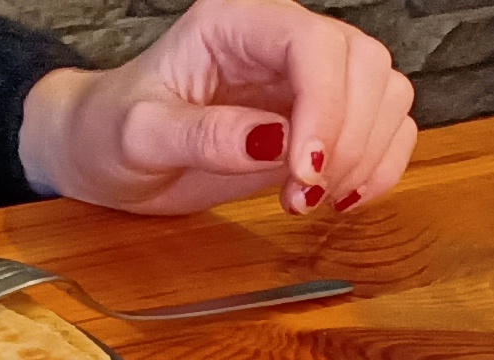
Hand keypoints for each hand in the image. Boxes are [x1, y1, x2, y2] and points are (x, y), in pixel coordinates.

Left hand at [16, 0, 418, 217]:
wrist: (108, 155)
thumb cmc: (111, 131)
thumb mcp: (138, 137)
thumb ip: (200, 136)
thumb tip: (271, 142)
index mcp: (234, 24)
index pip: (312, 43)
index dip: (325, 105)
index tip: (305, 170)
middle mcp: (279, 41)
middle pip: (364, 64)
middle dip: (349, 137)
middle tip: (302, 196)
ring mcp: (307, 78)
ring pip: (385, 93)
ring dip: (367, 155)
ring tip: (309, 201)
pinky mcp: (322, 119)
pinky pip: (385, 129)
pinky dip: (378, 167)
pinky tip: (340, 200)